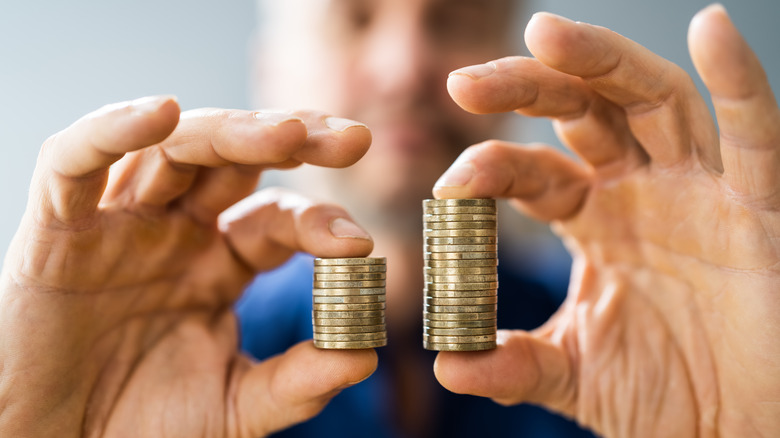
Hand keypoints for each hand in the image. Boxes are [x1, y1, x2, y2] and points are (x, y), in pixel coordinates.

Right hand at [0, 97, 377, 436]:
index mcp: (220, 262)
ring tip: (285, 133)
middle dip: (294, 140)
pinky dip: (112, 130)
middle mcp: (176, 231)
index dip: (319, 221)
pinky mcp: (57, 228)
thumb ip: (296, 383)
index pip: (277, 218)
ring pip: (172, 148)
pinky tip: (161, 113)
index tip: (360, 245)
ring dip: (229, 130)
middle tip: (354, 139)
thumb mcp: (234, 406)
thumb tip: (364, 356)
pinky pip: (75, 162)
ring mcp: (121, 223)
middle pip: (237, 160)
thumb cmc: (141, 425)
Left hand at [433, 5, 779, 436]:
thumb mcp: (573, 374)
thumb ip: (512, 364)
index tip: (448, 186)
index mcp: (593, 219)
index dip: (490, 168)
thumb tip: (447, 365)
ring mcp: (700, 192)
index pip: (532, 172)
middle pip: (583, 112)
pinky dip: (740, 80)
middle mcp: (641, 191)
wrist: (737, 433)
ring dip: (602, 62)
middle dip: (526, 88)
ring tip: (543, 34)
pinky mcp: (759, 210)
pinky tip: (712, 30)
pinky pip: (755, 136)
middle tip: (464, 83)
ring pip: (653, 102)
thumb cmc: (663, 395)